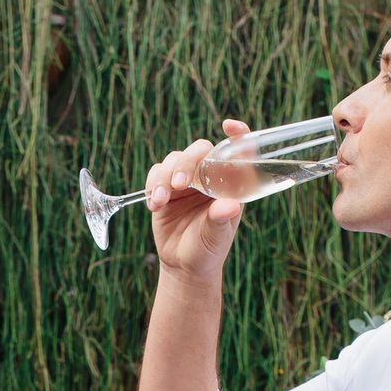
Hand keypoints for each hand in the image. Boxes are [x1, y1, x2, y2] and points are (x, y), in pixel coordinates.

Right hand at [147, 118, 251, 280]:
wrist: (183, 265)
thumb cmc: (207, 250)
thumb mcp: (216, 237)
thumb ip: (220, 219)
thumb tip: (230, 206)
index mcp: (230, 184)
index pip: (237, 152)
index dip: (237, 135)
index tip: (229, 125)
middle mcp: (209, 178)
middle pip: (199, 151)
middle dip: (186, 162)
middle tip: (179, 184)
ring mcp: (186, 181)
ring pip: (174, 159)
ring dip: (164, 176)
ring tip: (161, 200)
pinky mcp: (165, 188)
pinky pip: (155, 174)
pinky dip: (152, 185)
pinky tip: (154, 205)